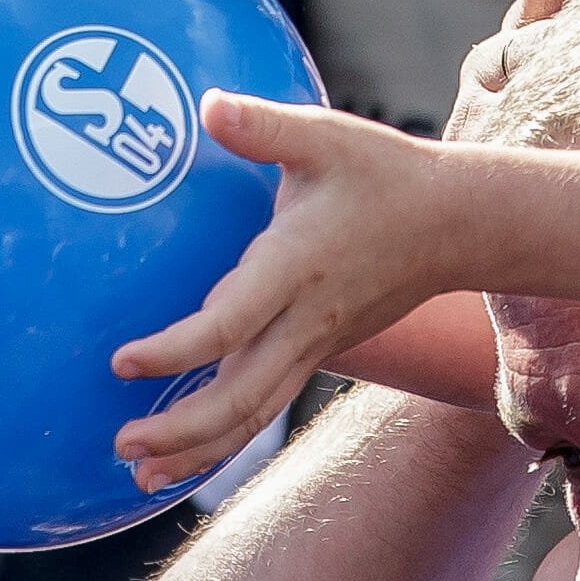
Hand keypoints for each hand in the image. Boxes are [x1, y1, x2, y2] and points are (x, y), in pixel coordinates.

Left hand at [109, 93, 455, 487]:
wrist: (457, 225)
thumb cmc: (384, 173)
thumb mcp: (326, 136)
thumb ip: (263, 126)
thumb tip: (205, 104)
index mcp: (297, 266)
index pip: (231, 323)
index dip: (176, 351)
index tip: (122, 362)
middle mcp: (305, 318)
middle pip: (242, 398)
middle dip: (181, 431)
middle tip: (122, 443)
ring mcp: (314, 344)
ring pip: (254, 416)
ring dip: (198, 450)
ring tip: (139, 476)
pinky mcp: (317, 352)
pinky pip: (266, 406)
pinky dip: (224, 437)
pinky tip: (182, 453)